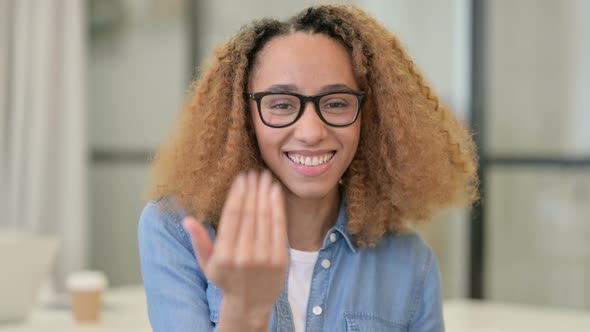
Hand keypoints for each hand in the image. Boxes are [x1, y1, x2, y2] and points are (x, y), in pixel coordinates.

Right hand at [183, 170, 287, 329]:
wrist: (251, 304)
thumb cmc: (227, 280)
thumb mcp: (208, 264)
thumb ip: (199, 241)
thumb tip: (187, 219)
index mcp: (224, 255)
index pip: (232, 217)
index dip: (238, 194)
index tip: (241, 178)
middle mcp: (244, 255)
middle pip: (249, 214)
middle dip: (252, 190)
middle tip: (254, 172)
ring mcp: (264, 257)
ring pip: (265, 217)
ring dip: (265, 193)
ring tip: (265, 177)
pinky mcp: (280, 259)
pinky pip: (279, 227)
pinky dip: (278, 207)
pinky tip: (275, 192)